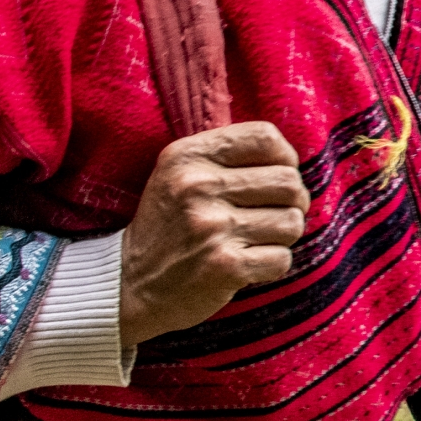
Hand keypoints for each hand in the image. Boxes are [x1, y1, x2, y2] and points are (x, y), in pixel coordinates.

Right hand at [119, 123, 310, 348]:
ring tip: (256, 240)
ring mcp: (212, 227)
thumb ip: (226, 157)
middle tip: (272, 215)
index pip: (265, 137)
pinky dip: (272, 265)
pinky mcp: (225, 266)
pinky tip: (248, 264)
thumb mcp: (179, 174)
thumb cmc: (167, 225)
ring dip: (283, 236)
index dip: (285, 158)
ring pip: (292, 222)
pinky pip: (282, 258)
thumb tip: (291, 160)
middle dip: (292, 202)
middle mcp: (198, 186)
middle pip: (288, 182)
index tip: (276, 176)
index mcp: (187, 155)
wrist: (128, 283)